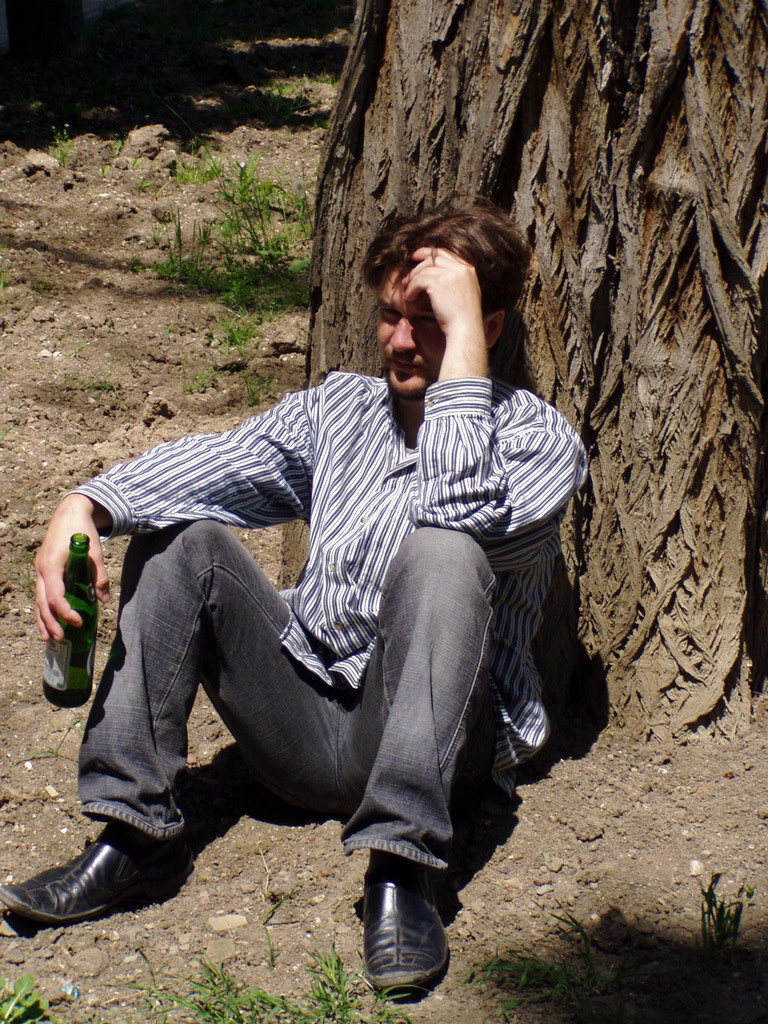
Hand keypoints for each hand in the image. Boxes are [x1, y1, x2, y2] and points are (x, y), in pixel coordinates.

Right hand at [35, 494, 111, 640]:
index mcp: (51, 565)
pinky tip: (49, 621)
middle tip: (61, 638)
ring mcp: (40, 569)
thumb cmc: (81, 530)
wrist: (70, 511)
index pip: (55, 596)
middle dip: (50, 622)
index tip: (79, 622)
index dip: (66, 612)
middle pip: (42, 602)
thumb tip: (104, 601)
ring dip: (43, 619)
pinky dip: (44, 609)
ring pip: (38, 600)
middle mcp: (41, 569)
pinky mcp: (43, 569)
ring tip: (48, 639)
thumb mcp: (95, 552)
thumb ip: (99, 576)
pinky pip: (41, 593)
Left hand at [402, 248, 498, 379]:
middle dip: (418, 263)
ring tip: (407, 289)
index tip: (417, 256)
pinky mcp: (438, 282)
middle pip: (433, 257)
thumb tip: (438, 276)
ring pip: (424, 269)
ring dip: (412, 279)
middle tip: (407, 274)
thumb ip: (456, 280)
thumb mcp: (466, 293)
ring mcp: (450, 274)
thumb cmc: (464, 318)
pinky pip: (418, 280)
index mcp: (468, 269)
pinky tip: (409, 298)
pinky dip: (411, 289)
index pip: (446, 253)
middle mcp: (460, 268)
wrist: (465, 329)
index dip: (429, 253)